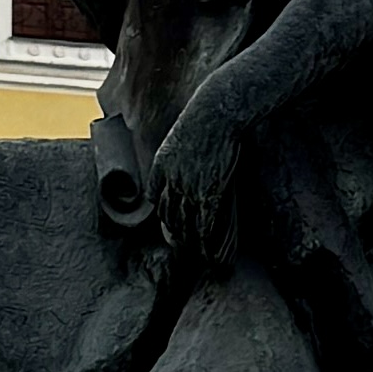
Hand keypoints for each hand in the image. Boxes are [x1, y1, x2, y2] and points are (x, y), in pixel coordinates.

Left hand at [150, 77, 248, 255]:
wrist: (215, 113)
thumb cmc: (202, 118)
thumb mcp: (179, 136)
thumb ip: (175, 155)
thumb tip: (182, 161)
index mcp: (161, 166)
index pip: (157, 198)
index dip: (165, 213)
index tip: (172, 224)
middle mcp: (172, 180)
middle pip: (170, 216)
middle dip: (177, 234)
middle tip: (185, 249)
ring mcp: (190, 188)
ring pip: (186, 224)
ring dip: (193, 243)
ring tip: (202, 257)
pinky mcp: (209, 192)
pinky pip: (206, 222)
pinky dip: (209, 238)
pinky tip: (214, 249)